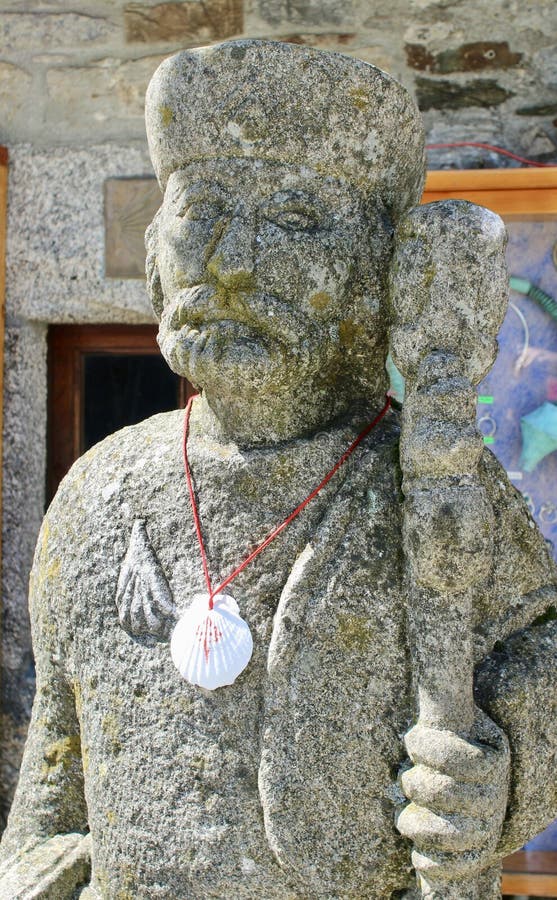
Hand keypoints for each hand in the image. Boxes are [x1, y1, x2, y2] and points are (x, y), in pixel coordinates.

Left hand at [396, 709, 509, 883]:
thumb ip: (441, 694)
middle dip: (414, 783)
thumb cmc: (446, 744)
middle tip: (408, 777)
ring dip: (412, 822)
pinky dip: (426, 859)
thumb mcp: (450, 717)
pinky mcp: (475, 856)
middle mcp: (496, 793)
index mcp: (492, 754)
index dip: (427, 749)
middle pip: (440, 792)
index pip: (458, 757)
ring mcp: (486, 826)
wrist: (467, 794)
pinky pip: (446, 865)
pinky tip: (418, 851)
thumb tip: (426, 630)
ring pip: (441, 831)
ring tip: (406, 812)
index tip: (411, 740)